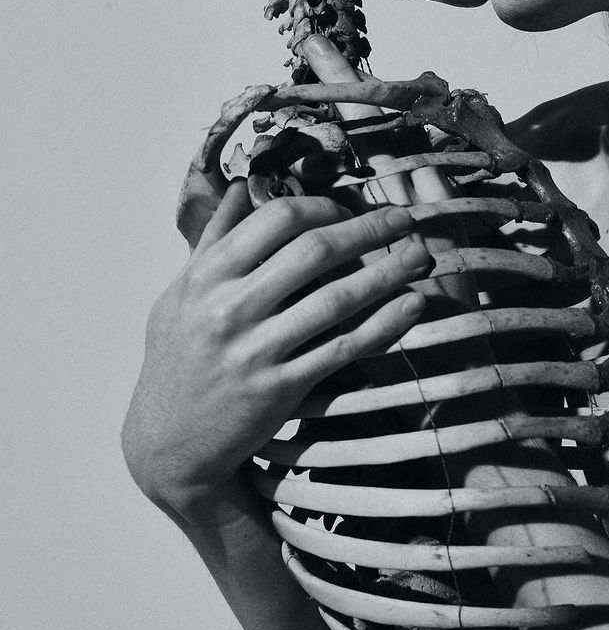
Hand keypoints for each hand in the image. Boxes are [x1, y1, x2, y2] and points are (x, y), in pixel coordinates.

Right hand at [122, 181, 429, 515]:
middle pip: (313, 251)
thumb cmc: (177, 360)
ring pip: (335, 299)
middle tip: (405, 219)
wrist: (166, 443)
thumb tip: (245, 186)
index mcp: (205, 276)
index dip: (323, 207)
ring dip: (387, 273)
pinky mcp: (278, 389)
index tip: (350, 209)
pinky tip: (411, 306)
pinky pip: (342, 348)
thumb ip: (214, 239)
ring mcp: (254, 350)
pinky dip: (383, 325)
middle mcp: (228, 308)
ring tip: (422, 256)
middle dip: (368, 230)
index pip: (276, 220)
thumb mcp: (180, 294)